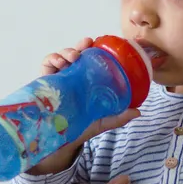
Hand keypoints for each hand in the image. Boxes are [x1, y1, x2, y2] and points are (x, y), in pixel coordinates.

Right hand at [29, 38, 138, 173]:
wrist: (59, 140)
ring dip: (67, 51)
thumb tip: (138, 112)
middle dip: (81, 45)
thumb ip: (118, 117)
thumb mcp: (102, 121)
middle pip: (76, 54)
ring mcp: (57, 78)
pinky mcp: (44, 81)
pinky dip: (52, 58)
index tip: (99, 44)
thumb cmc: (80, 127)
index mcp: (85, 82)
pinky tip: (59, 63)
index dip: (94, 50)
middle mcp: (72, 77)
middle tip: (87, 43)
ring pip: (61, 56)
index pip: (90, 61)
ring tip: (74, 57)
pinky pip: (47, 64)